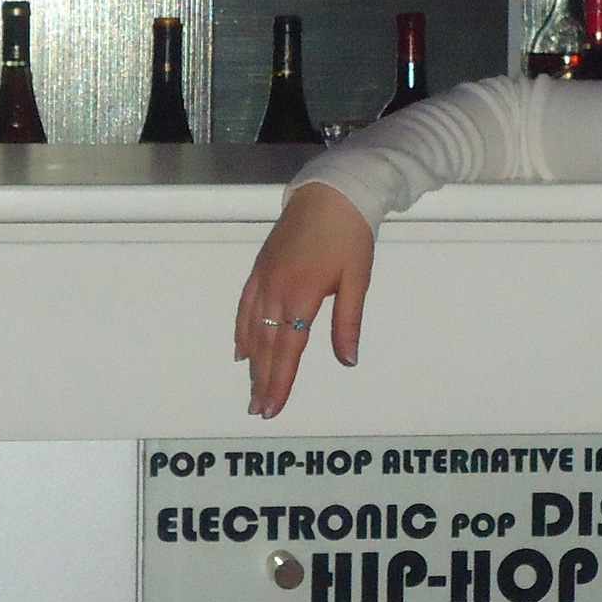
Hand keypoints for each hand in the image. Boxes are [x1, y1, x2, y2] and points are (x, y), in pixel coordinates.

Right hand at [234, 183, 373, 416]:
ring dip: (252, 363)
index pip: (287, 350)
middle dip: (262, 380)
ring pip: (253, 329)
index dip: (279, 381)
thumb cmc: (350, 234)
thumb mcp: (357, 280)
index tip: (272, 407)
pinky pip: (246, 307)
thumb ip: (348, 322)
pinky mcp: (260, 268)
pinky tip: (243, 350)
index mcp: (301, 294)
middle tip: (260, 409)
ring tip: (252, 389)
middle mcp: (276, 289)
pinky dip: (243, 332)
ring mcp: (264, 278)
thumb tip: (348, 359)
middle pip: (266, 346)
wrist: (332, 192)